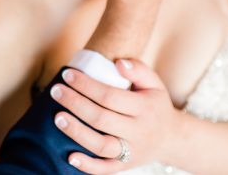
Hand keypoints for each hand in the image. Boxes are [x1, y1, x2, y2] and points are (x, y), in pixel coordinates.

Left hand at [50, 60, 182, 173]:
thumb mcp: (154, 83)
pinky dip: (88, 165)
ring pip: (101, 145)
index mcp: (144, 107)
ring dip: (76, 132)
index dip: (86, 85)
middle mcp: (138, 131)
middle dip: (75, 104)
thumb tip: (118, 63)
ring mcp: (131, 152)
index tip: (67, 74)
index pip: (109, 95)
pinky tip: (69, 155)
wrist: (171, 138)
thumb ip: (138, 69)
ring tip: (57, 117)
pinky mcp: (125, 166)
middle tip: (55, 90)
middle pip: (101, 119)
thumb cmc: (155, 104)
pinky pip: (106, 170)